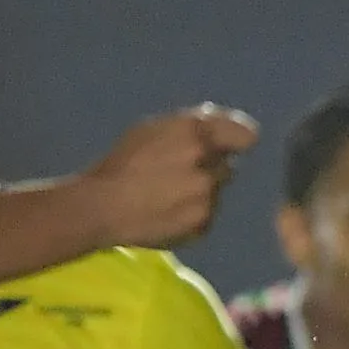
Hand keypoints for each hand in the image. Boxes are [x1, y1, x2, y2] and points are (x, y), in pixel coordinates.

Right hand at [82, 103, 258, 248]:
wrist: (103, 207)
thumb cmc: (123, 163)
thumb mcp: (153, 129)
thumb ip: (192, 125)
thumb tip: (223, 125)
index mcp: (195, 132)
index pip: (245, 135)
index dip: (238, 140)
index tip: (232, 146)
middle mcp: (206, 162)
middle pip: (227, 164)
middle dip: (211, 167)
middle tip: (179, 173)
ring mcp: (207, 196)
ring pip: (216, 190)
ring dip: (202, 190)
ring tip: (168, 194)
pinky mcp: (203, 223)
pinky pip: (208, 215)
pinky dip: (194, 214)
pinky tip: (168, 211)